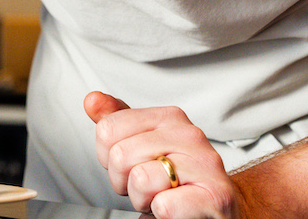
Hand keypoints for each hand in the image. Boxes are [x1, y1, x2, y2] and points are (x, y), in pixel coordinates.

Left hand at [84, 91, 240, 218]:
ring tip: (163, 197)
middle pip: (119, 154)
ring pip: (140, 179)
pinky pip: (164, 205)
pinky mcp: (215, 196)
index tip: (132, 165)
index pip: (107, 129)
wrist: (214, 213)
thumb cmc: (174, 182)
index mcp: (169, 118)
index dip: (109, 157)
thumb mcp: (139, 148)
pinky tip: (177, 208)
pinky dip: (162, 213)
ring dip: (143, 199)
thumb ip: (115, 122)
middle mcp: (189, 134)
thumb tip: (92, 100)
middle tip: (149, 187)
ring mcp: (205, 164)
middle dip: (125, 181)